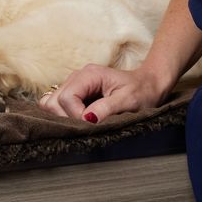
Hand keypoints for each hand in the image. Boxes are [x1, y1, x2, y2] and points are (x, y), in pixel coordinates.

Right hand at [38, 62, 168, 121]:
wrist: (149, 84)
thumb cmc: (142, 91)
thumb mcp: (128, 101)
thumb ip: (106, 108)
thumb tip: (86, 119)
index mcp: (89, 75)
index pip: (67, 97)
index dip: (75, 115)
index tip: (92, 124)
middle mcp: (78, 77)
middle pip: (54, 101)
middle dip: (66, 118)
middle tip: (86, 126)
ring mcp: (75, 84)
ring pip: (51, 102)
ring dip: (63, 117)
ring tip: (82, 123)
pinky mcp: (75, 92)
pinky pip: (57, 104)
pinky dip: (63, 114)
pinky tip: (79, 120)